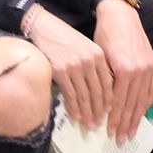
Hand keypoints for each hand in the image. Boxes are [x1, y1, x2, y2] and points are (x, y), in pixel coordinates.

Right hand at [22, 3, 111, 132]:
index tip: (108, 114)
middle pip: (97, 92)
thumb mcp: (85, 48)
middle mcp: (89, 61)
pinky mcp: (60, 71)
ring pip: (84, 96)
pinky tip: (76, 117)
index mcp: (99, 55)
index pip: (108, 83)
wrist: (43, 27)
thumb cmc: (64, 39)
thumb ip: (94, 66)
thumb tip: (97, 91)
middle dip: (98, 111)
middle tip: (98, 125)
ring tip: (88, 126)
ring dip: (87, 113)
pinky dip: (74, 108)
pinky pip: (70, 94)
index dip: (108, 101)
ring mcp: (75, 66)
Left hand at [93, 0, 152, 143]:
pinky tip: (142, 113)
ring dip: (137, 118)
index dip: (114, 119)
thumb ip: (105, 82)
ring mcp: (149, 68)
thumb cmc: (104, 35)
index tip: (109, 133)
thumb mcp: (99, 59)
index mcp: (124, 70)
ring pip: (143, 99)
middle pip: (132, 104)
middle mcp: (139, 71)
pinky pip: (152, 89)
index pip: (119, 102)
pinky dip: (146, 103)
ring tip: (132, 132)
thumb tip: (102, 106)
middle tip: (121, 140)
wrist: (120, 15)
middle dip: (126, 124)